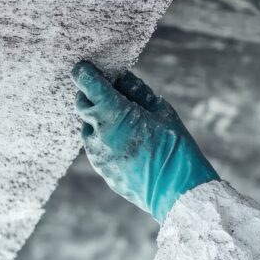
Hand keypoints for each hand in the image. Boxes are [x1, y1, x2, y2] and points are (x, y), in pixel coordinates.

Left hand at [70, 60, 218, 221]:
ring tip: (124, 121)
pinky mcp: (101, 168)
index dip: (84, 72)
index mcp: (114, 114)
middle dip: (92, 95)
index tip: (84, 67)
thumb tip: (122, 76)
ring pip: (88, 126)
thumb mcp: (162, 112)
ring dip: (99, 118)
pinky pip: (96, 146)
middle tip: (110, 92)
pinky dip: (104, 137)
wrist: (177, 192)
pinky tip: (126, 141)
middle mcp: (99, 133)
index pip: (88, 84)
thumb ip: (137, 92)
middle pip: (82, 104)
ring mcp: (97, 153)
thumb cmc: (175, 148)